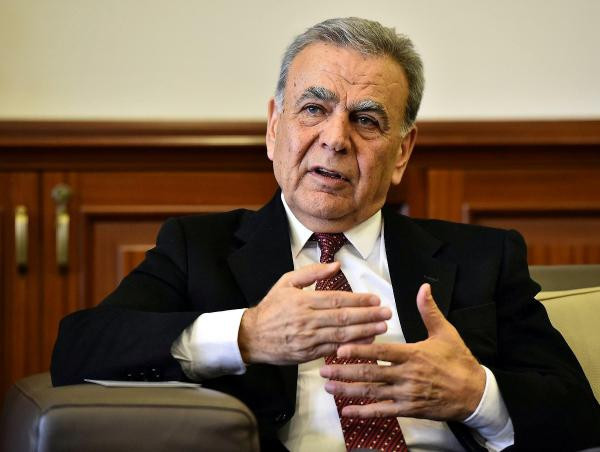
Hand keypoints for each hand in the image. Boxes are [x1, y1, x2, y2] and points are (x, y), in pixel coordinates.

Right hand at [238, 262, 391, 364]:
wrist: (252, 336)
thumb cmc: (271, 308)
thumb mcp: (286, 282)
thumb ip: (311, 272)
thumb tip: (335, 265)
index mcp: (303, 301)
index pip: (337, 299)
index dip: (358, 300)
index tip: (375, 299)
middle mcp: (307, 320)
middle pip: (343, 317)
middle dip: (368, 315)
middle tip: (386, 313)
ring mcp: (308, 338)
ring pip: (342, 335)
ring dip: (365, 331)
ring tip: (382, 327)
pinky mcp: (308, 353)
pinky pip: (333, 349)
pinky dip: (351, 346)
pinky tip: (365, 342)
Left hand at [320, 283, 485, 420]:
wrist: (475, 393)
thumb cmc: (459, 361)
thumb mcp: (446, 332)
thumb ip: (429, 310)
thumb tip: (423, 287)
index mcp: (413, 355)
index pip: (383, 352)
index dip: (361, 351)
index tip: (340, 349)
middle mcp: (407, 376)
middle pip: (371, 373)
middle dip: (345, 371)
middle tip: (324, 368)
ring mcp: (407, 394)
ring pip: (373, 393)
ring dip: (349, 390)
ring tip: (329, 386)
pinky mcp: (409, 409)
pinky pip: (383, 412)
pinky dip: (364, 412)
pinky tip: (347, 410)